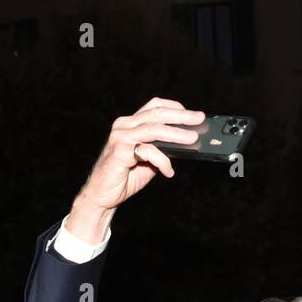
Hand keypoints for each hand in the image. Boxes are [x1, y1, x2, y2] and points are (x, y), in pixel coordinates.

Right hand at [67, 98, 204, 242]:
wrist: (102, 195)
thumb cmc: (125, 177)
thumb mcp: (148, 160)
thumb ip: (162, 149)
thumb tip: (185, 144)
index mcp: (130, 124)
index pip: (153, 106)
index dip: (174, 107)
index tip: (191, 114)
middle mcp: (124, 126)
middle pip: (157, 114)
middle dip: (181, 116)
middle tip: (199, 118)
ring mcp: (120, 137)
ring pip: (154, 129)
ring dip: (176, 133)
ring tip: (192, 139)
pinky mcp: (120, 152)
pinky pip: (147, 151)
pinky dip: (162, 161)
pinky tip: (169, 171)